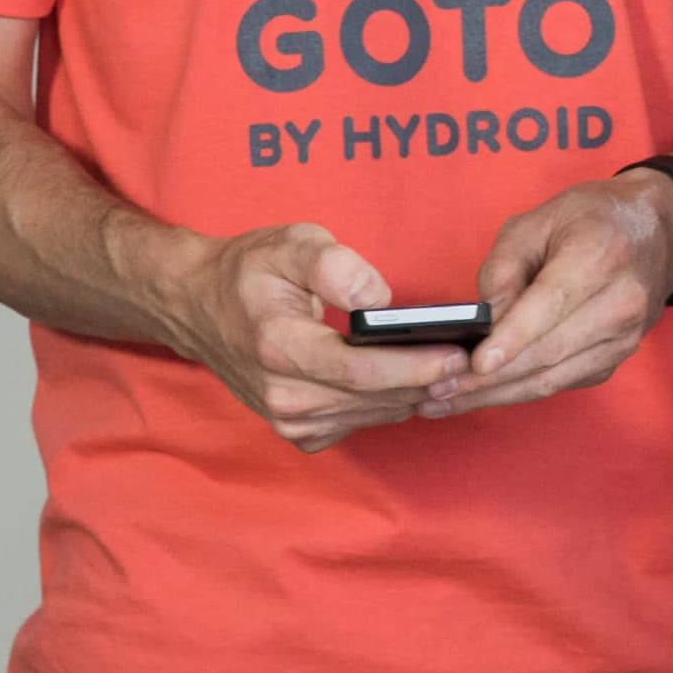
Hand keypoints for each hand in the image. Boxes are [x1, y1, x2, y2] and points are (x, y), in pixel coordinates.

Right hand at [149, 221, 462, 452]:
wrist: (198, 306)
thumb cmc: (248, 270)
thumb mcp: (289, 242)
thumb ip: (335, 265)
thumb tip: (378, 298)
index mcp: (279, 347)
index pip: (363, 371)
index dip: (417, 366)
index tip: (461, 355)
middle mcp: (282, 394)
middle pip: (375, 398)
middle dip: (428, 381)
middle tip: (474, 360)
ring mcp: (287, 418)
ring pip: (372, 415)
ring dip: (413, 395)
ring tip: (452, 370)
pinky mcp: (296, 430)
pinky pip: (357, 424)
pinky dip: (385, 405)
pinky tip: (406, 382)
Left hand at [419, 170, 672, 417]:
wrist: (659, 233)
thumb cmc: (591, 218)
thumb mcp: (538, 219)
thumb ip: (504, 266)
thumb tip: (482, 320)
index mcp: (600, 256)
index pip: (551, 305)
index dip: (512, 338)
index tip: (476, 363)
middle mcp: (620, 303)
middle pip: (548, 352)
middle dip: (488, 378)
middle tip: (436, 390)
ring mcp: (623, 338)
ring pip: (553, 378)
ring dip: (497, 395)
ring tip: (446, 401)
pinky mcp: (615, 359)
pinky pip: (561, 383)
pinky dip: (519, 392)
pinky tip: (482, 395)